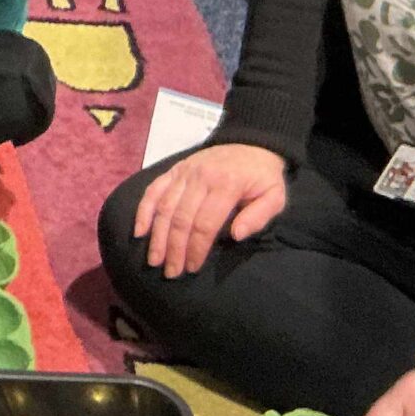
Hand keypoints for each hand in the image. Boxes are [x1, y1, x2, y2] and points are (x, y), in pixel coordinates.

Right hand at [129, 143, 288, 276]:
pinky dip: (143, 211)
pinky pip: (154, 190)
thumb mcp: (275, 196)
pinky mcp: (174, 170)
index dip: (196, 249)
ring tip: (154, 260)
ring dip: (157, 236)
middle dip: (174, 249)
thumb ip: (259, 216)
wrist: (252, 143)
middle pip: (181, 219)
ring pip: (164, 207)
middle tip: (170, 272)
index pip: (205, 223)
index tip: (192, 268)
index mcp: (226, 185)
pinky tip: (139, 232)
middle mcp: (201, 177)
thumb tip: (236, 235)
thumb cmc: (263, 177)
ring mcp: (184, 172)